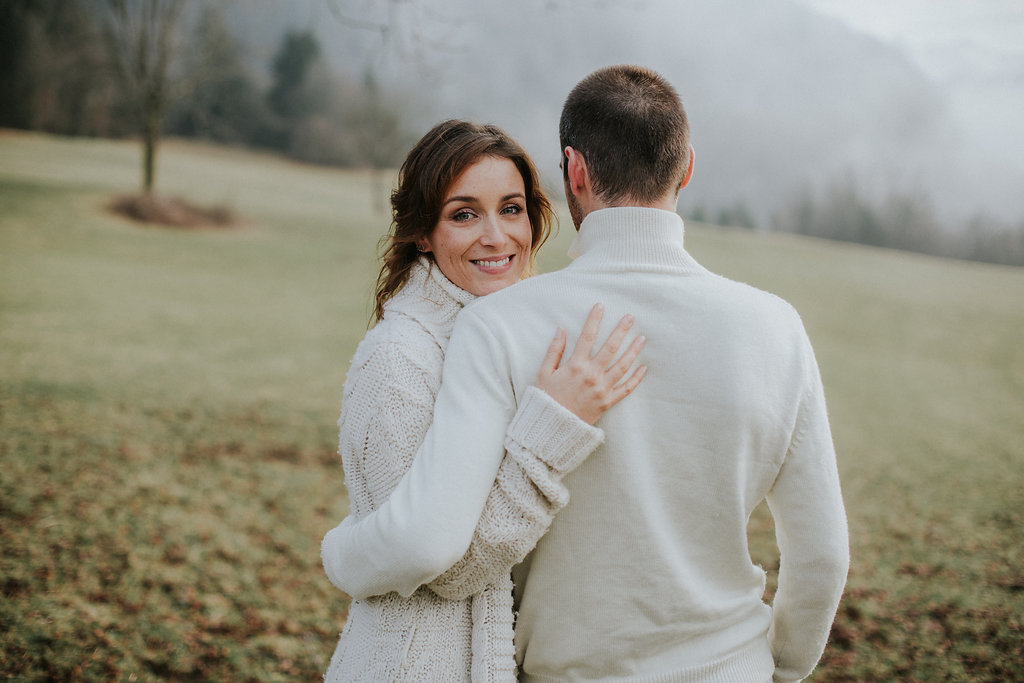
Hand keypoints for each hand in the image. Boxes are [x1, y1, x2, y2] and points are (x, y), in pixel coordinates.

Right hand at [535, 303, 646, 424]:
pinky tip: (644, 368)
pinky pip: (626, 389)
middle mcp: (592, 375)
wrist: (553, 428)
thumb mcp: (544, 373)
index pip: (587, 336)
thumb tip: (561, 330)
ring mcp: (602, 389)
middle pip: (610, 347)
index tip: (600, 306)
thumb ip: (554, 351)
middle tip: (631, 317)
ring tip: (642, 338)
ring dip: (633, 350)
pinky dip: (636, 379)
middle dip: (621, 330)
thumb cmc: (546, 399)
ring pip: (622, 366)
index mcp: (575, 365)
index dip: (594, 319)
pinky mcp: (607, 402)